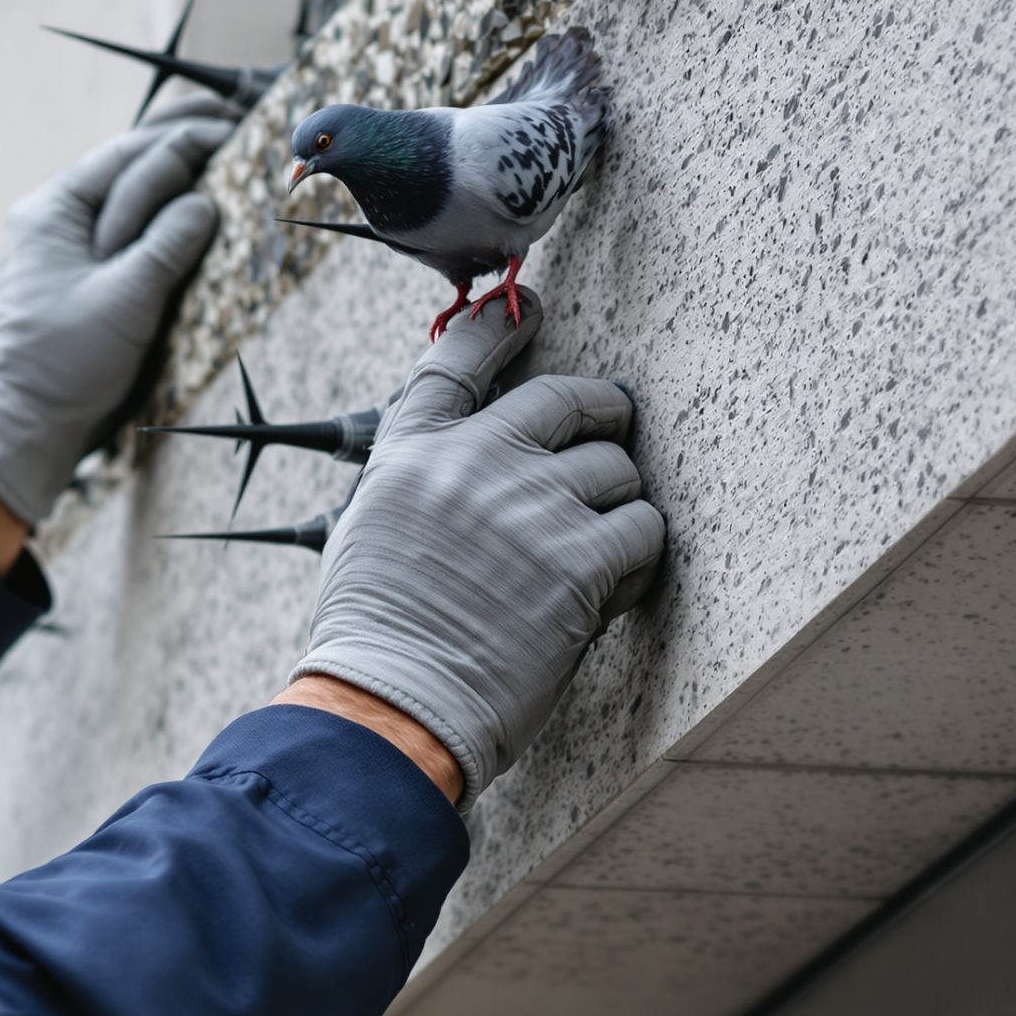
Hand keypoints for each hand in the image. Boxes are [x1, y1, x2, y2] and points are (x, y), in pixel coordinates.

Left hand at [0, 98, 238, 522]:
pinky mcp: (91, 272)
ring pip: (133, 190)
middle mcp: (59, 217)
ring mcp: (72, 244)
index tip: (234, 128)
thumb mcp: (125, 299)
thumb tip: (206, 201)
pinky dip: (169, 208)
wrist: (30, 423)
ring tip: (225, 141)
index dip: (182, 139)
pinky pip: (135, 226)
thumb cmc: (65, 364)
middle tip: (235, 116)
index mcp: (52, 210)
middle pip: (128, 163)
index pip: (126, 156)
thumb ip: (168, 245)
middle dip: (180, 137)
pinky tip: (202, 196)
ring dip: (177, 168)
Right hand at [291, 290, 666, 810]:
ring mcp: (529, 505)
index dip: (502, 325)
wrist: (388, 705)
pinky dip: (637, 561)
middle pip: (567, 399)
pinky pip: (645, 531)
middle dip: (601, 415)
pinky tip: (609, 591)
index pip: (460, 356)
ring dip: (616, 509)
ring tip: (594, 555)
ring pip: (618, 470)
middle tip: (610, 436)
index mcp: (410, 452)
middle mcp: (472, 461)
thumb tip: (473, 456)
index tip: (531, 310)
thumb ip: (421, 478)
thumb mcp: (371, 529)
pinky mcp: (579, 559)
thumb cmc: (373, 635)